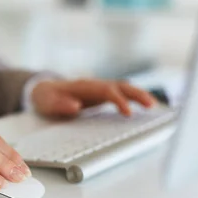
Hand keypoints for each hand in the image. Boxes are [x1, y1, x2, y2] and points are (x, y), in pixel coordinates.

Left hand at [32, 79, 156, 117]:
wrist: (42, 90)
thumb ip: (59, 104)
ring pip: (123, 88)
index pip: (106, 91)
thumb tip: (76, 106)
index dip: (119, 100)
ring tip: (154, 107)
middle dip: (137, 94)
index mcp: (83, 86)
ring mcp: (99, 89)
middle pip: (120, 86)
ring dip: (139, 95)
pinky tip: (145, 107)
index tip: (128, 113)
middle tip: (152, 106)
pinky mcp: (101, 95)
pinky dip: (134, 98)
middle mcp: (94, 85)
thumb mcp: (46, 102)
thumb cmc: (45, 97)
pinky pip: (121, 94)